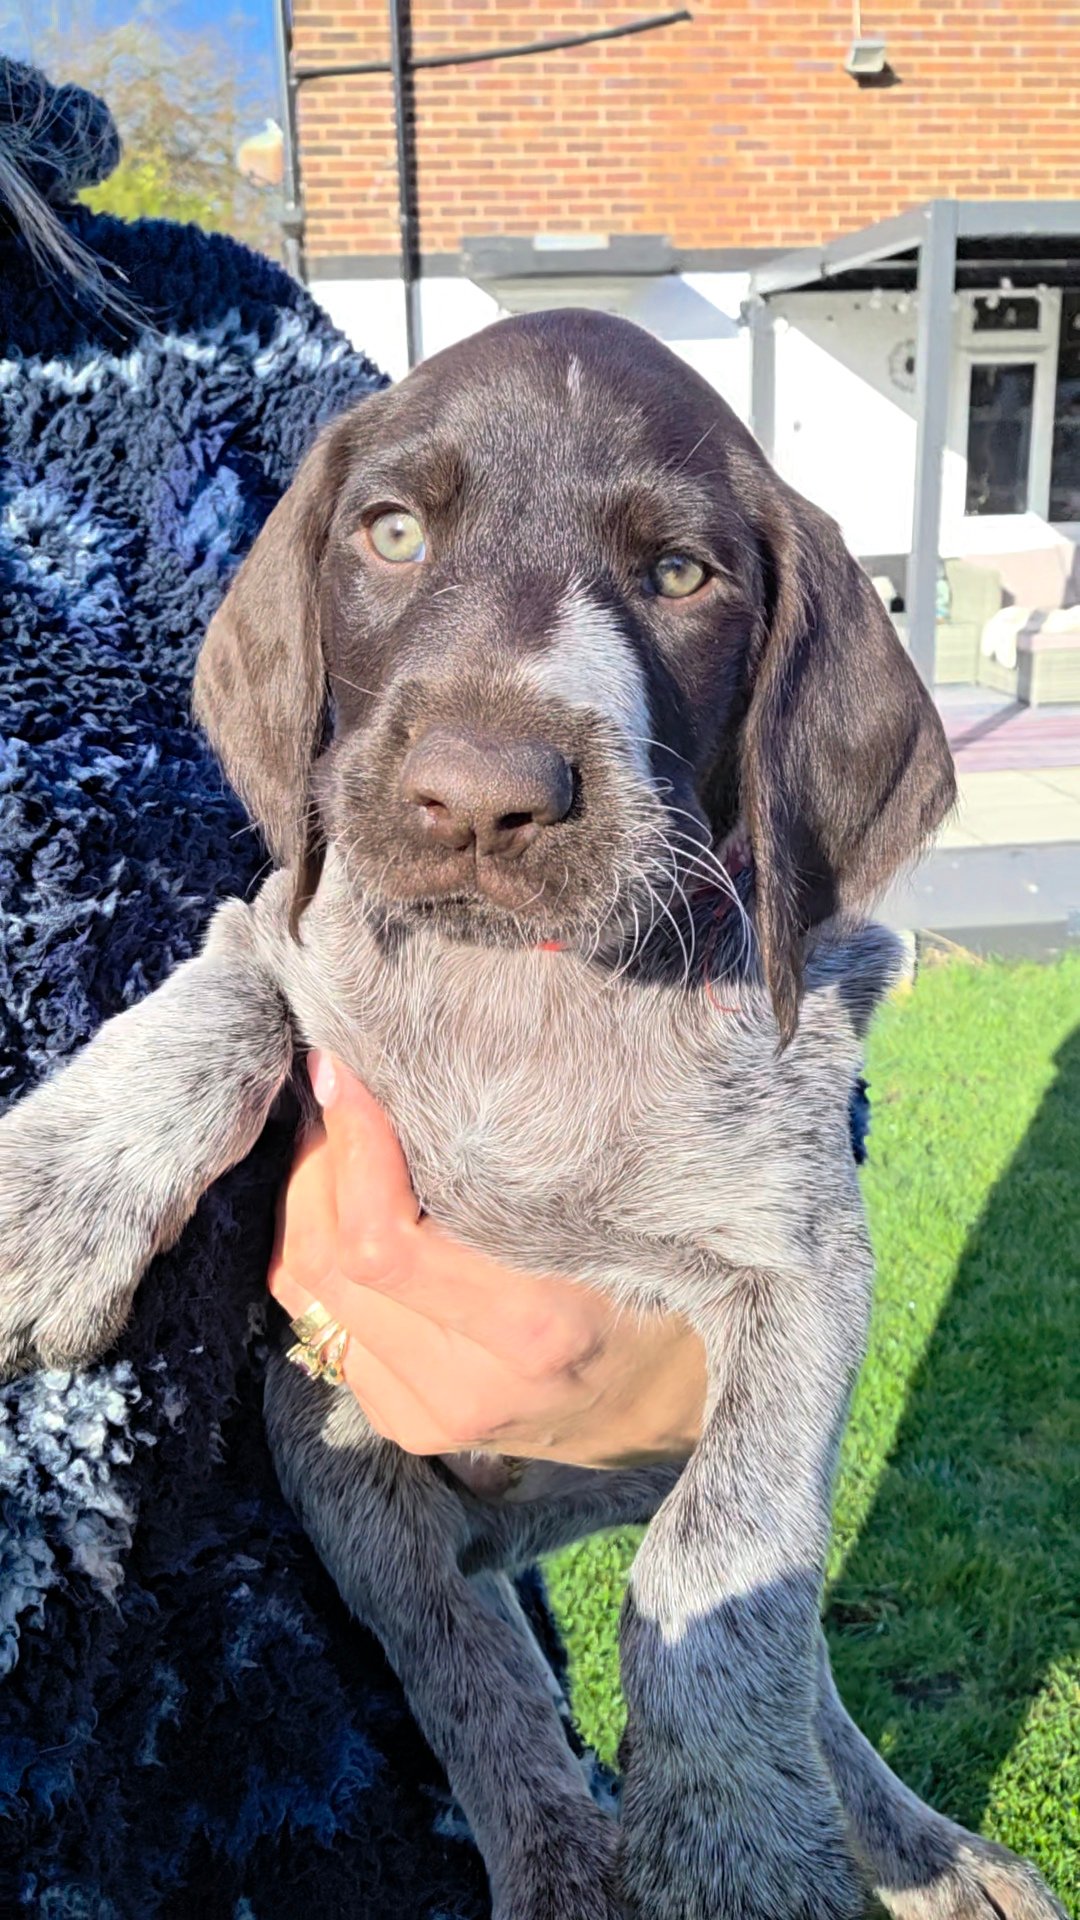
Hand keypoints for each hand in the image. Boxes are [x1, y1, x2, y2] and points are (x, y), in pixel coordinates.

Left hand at [268, 1054, 706, 1472]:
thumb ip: (518, 1168)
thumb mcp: (607, 1219)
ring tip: (341, 1140)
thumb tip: (412, 1077)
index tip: (351, 1073)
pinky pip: (314, 1316)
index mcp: (535, 1330)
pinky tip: (346, 1205)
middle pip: (330, 1260)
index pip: (383, 1241)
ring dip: (309, 1198)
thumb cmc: (649, 1283)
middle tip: (344, 1095)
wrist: (658, 1405)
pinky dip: (317, 1247)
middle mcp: (468, 1387)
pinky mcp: (401, 1420)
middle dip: (322, 1161)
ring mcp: (426, 1415)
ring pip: (306, 1286)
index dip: (352, 1147)